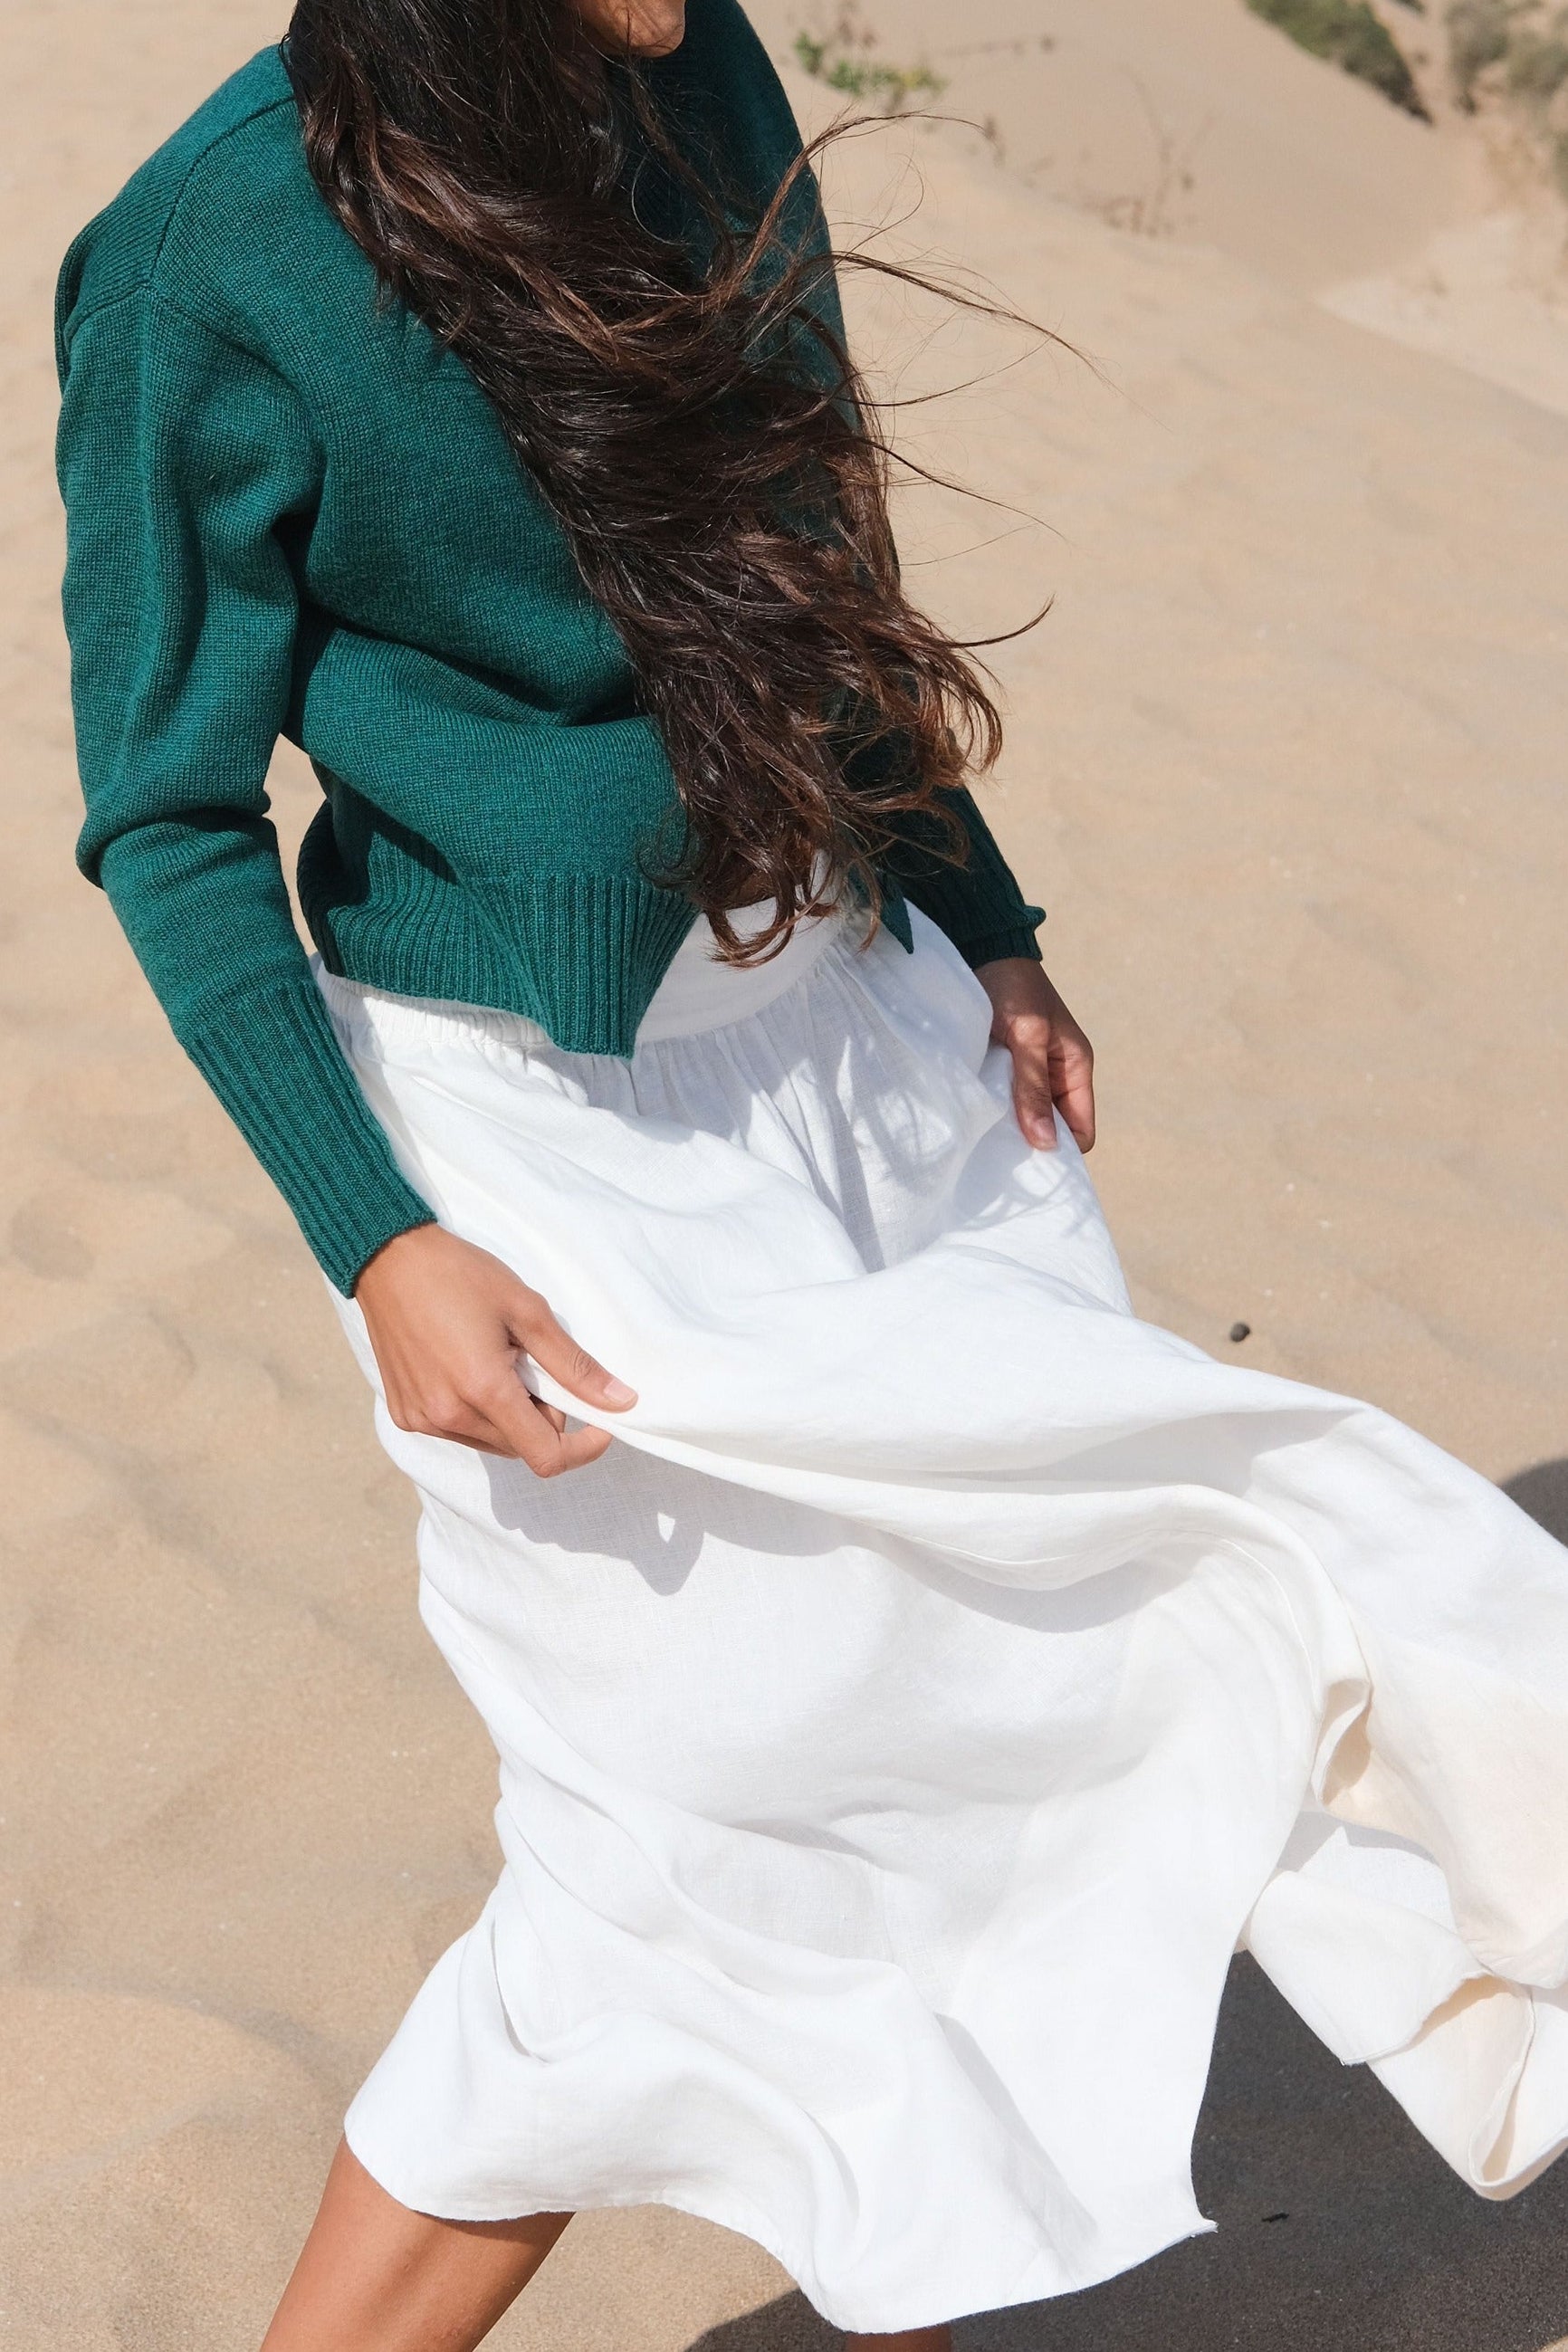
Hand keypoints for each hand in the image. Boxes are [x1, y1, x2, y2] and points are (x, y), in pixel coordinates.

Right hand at [354, 1224, 635, 1474]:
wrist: (388, 1259)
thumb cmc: (460, 1275)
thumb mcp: (527, 1310)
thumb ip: (574, 1365)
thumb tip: (621, 1402)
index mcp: (483, 1390)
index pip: (546, 1456)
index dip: (582, 1448)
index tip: (599, 1424)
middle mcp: (449, 1415)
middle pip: (520, 1446)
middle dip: (542, 1417)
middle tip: (531, 1363)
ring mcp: (422, 1419)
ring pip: (491, 1442)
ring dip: (509, 1416)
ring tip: (497, 1360)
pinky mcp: (405, 1415)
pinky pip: (458, 1432)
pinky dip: (477, 1413)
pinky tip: (467, 1367)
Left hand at [973, 956, 1095, 1153]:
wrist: (981, 948)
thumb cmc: (1011, 988)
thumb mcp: (1027, 1035)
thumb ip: (1034, 1087)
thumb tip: (1046, 1143)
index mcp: (1075, 1067)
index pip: (1081, 1131)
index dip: (1061, 1151)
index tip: (1028, 1166)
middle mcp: (1056, 1074)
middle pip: (1051, 1129)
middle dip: (1030, 1144)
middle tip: (997, 1158)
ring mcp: (1028, 1072)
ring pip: (1025, 1118)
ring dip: (1007, 1128)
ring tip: (981, 1140)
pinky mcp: (1002, 1067)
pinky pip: (1003, 1101)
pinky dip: (991, 1111)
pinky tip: (972, 1119)